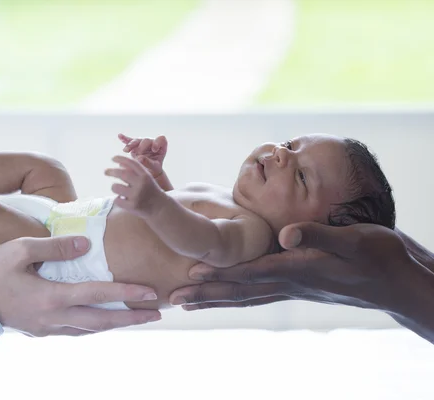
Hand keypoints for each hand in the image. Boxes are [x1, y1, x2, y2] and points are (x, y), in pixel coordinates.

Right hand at [0, 236, 160, 336]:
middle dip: (132, 318)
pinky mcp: (40, 331)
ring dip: (116, 324)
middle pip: (102, 321)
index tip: (151, 292)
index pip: (98, 295)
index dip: (127, 293)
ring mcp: (47, 328)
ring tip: (137, 318)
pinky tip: (101, 321)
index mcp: (52, 297)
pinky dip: (94, 327)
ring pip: (91, 330)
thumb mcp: (19, 249)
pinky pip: (75, 332)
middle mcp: (54, 317)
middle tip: (157, 313)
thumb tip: (85, 245)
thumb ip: (54, 246)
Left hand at [105, 155, 165, 217]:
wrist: (160, 208)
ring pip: (115, 187)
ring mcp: (136, 195)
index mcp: (145, 175)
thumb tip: (119, 165)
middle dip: (111, 171)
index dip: (120, 159)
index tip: (113, 158)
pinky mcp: (132, 206)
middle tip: (105, 171)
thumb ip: (135, 172)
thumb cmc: (150, 191)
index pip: (131, 163)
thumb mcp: (146, 179)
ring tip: (119, 190)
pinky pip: (116, 200)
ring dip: (115, 187)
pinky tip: (123, 200)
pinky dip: (118, 199)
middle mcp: (141, 184)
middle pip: (121, 174)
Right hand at [118, 134, 167, 177]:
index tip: (154, 149)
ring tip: (125, 150)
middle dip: (141, 146)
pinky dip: (124, 139)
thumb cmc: (154, 169)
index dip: (157, 142)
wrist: (148, 171)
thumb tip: (139, 158)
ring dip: (131, 145)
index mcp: (161, 146)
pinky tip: (119, 136)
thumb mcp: (154, 167)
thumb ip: (148, 162)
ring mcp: (142, 143)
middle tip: (138, 154)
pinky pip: (129, 140)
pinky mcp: (135, 145)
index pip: (161, 139)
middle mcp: (152, 142)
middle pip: (146, 140)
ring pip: (136, 141)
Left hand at [170, 222, 429, 314]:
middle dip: (206, 294)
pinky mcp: (298, 287)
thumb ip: (317, 236)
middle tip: (173, 300)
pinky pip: (259, 294)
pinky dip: (236, 295)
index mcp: (298, 270)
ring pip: (246, 296)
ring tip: (188, 304)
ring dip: (215, 299)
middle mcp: (290, 284)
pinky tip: (226, 296)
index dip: (219, 274)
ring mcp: (293, 288)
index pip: (250, 272)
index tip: (189, 276)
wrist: (398, 280)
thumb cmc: (378, 256)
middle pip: (239, 290)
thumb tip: (285, 234)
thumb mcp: (352, 240)